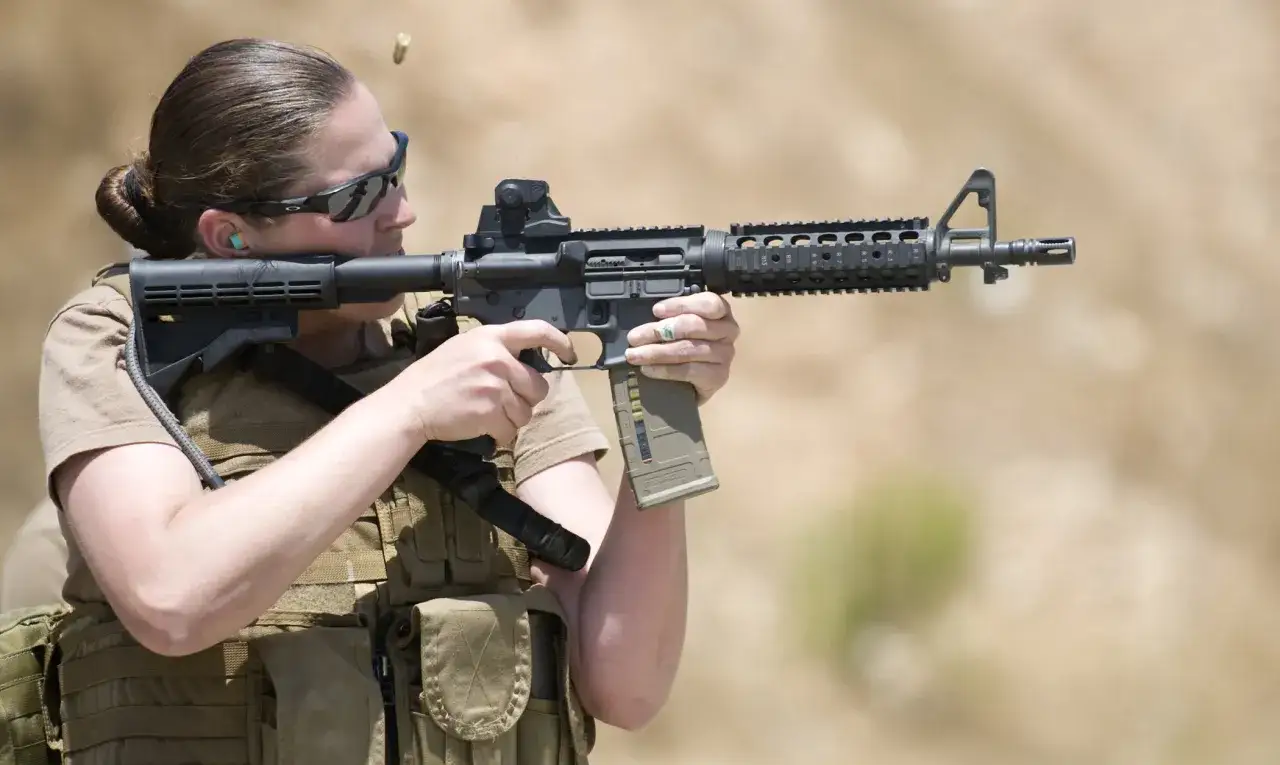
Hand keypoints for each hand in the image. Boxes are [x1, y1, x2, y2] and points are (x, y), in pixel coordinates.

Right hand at [386, 320, 576, 444]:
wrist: (410, 404)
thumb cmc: (434, 376)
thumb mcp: (464, 347)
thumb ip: (495, 349)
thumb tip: (524, 361)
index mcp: (491, 337)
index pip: (537, 331)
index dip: (560, 342)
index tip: (569, 354)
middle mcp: (497, 358)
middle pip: (538, 385)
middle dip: (526, 399)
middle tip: (504, 402)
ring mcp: (494, 385)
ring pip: (526, 411)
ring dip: (512, 419)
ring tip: (488, 415)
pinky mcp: (490, 411)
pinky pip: (512, 429)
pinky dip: (501, 434)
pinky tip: (484, 428)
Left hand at [624, 293, 738, 404]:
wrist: (695, 380)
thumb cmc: (686, 343)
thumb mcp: (679, 324)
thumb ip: (670, 316)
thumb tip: (646, 317)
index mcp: (721, 310)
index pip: (708, 303)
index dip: (681, 305)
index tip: (656, 311)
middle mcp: (728, 330)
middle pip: (694, 326)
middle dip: (658, 331)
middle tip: (634, 337)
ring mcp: (725, 354)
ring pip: (688, 349)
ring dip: (656, 352)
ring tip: (635, 355)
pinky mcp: (719, 376)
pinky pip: (689, 371)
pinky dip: (664, 370)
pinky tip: (648, 369)